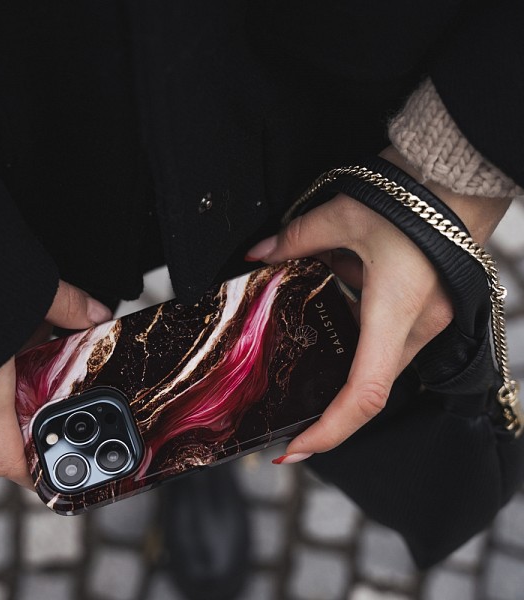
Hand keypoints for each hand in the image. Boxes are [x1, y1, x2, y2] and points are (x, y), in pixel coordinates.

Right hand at [0, 280, 112, 488]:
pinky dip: (11, 359)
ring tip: (59, 357)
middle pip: (12, 419)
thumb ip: (68, 306)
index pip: (4, 454)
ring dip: (29, 379)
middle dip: (46, 413)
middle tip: (79, 403)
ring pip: (1, 389)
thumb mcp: (28, 293)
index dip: (30, 477)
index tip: (54, 484)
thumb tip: (99, 315)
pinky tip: (28, 332)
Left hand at [248, 147, 510, 462]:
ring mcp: (429, 324)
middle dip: (328, 412)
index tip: (294, 449)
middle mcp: (418, 328)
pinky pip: (390, 348)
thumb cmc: (409, 197)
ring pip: (379, 369)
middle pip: (369, 390)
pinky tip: (334, 325)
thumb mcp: (343, 215)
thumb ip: (294, 239)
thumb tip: (256, 255)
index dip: (330, 430)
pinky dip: (358, 348)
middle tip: (287, 422)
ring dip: (342, 373)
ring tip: (303, 371)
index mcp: (395, 310)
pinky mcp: (429, 315)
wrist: (458, 182)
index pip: (365, 392)